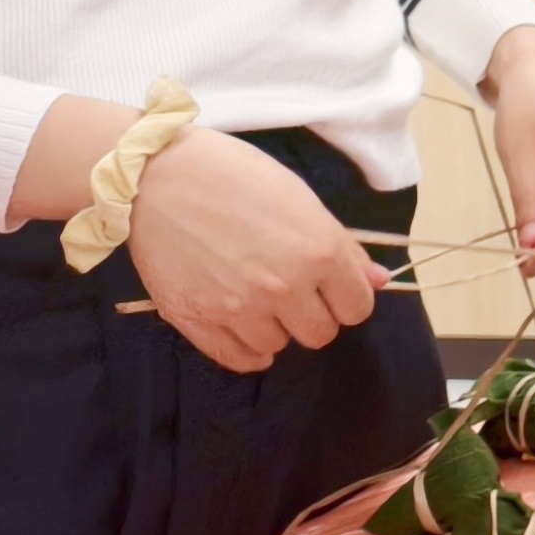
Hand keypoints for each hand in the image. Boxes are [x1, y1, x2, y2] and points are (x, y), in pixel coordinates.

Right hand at [127, 129, 391, 372]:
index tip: (332, 287)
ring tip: (259, 297)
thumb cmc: (235, 175)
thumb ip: (344, 248)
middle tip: (295, 291)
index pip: (357, 307)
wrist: (157, 176)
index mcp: (318, 251)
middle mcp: (284, 286)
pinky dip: (247, 350)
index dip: (347, 297)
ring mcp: (238, 308)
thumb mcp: (302, 200)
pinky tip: (245, 328)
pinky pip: (237, 358)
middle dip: (314, 314)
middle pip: (320, 333)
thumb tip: (378, 279)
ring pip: (279, 345)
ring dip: (276, 327)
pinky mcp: (196, 320)